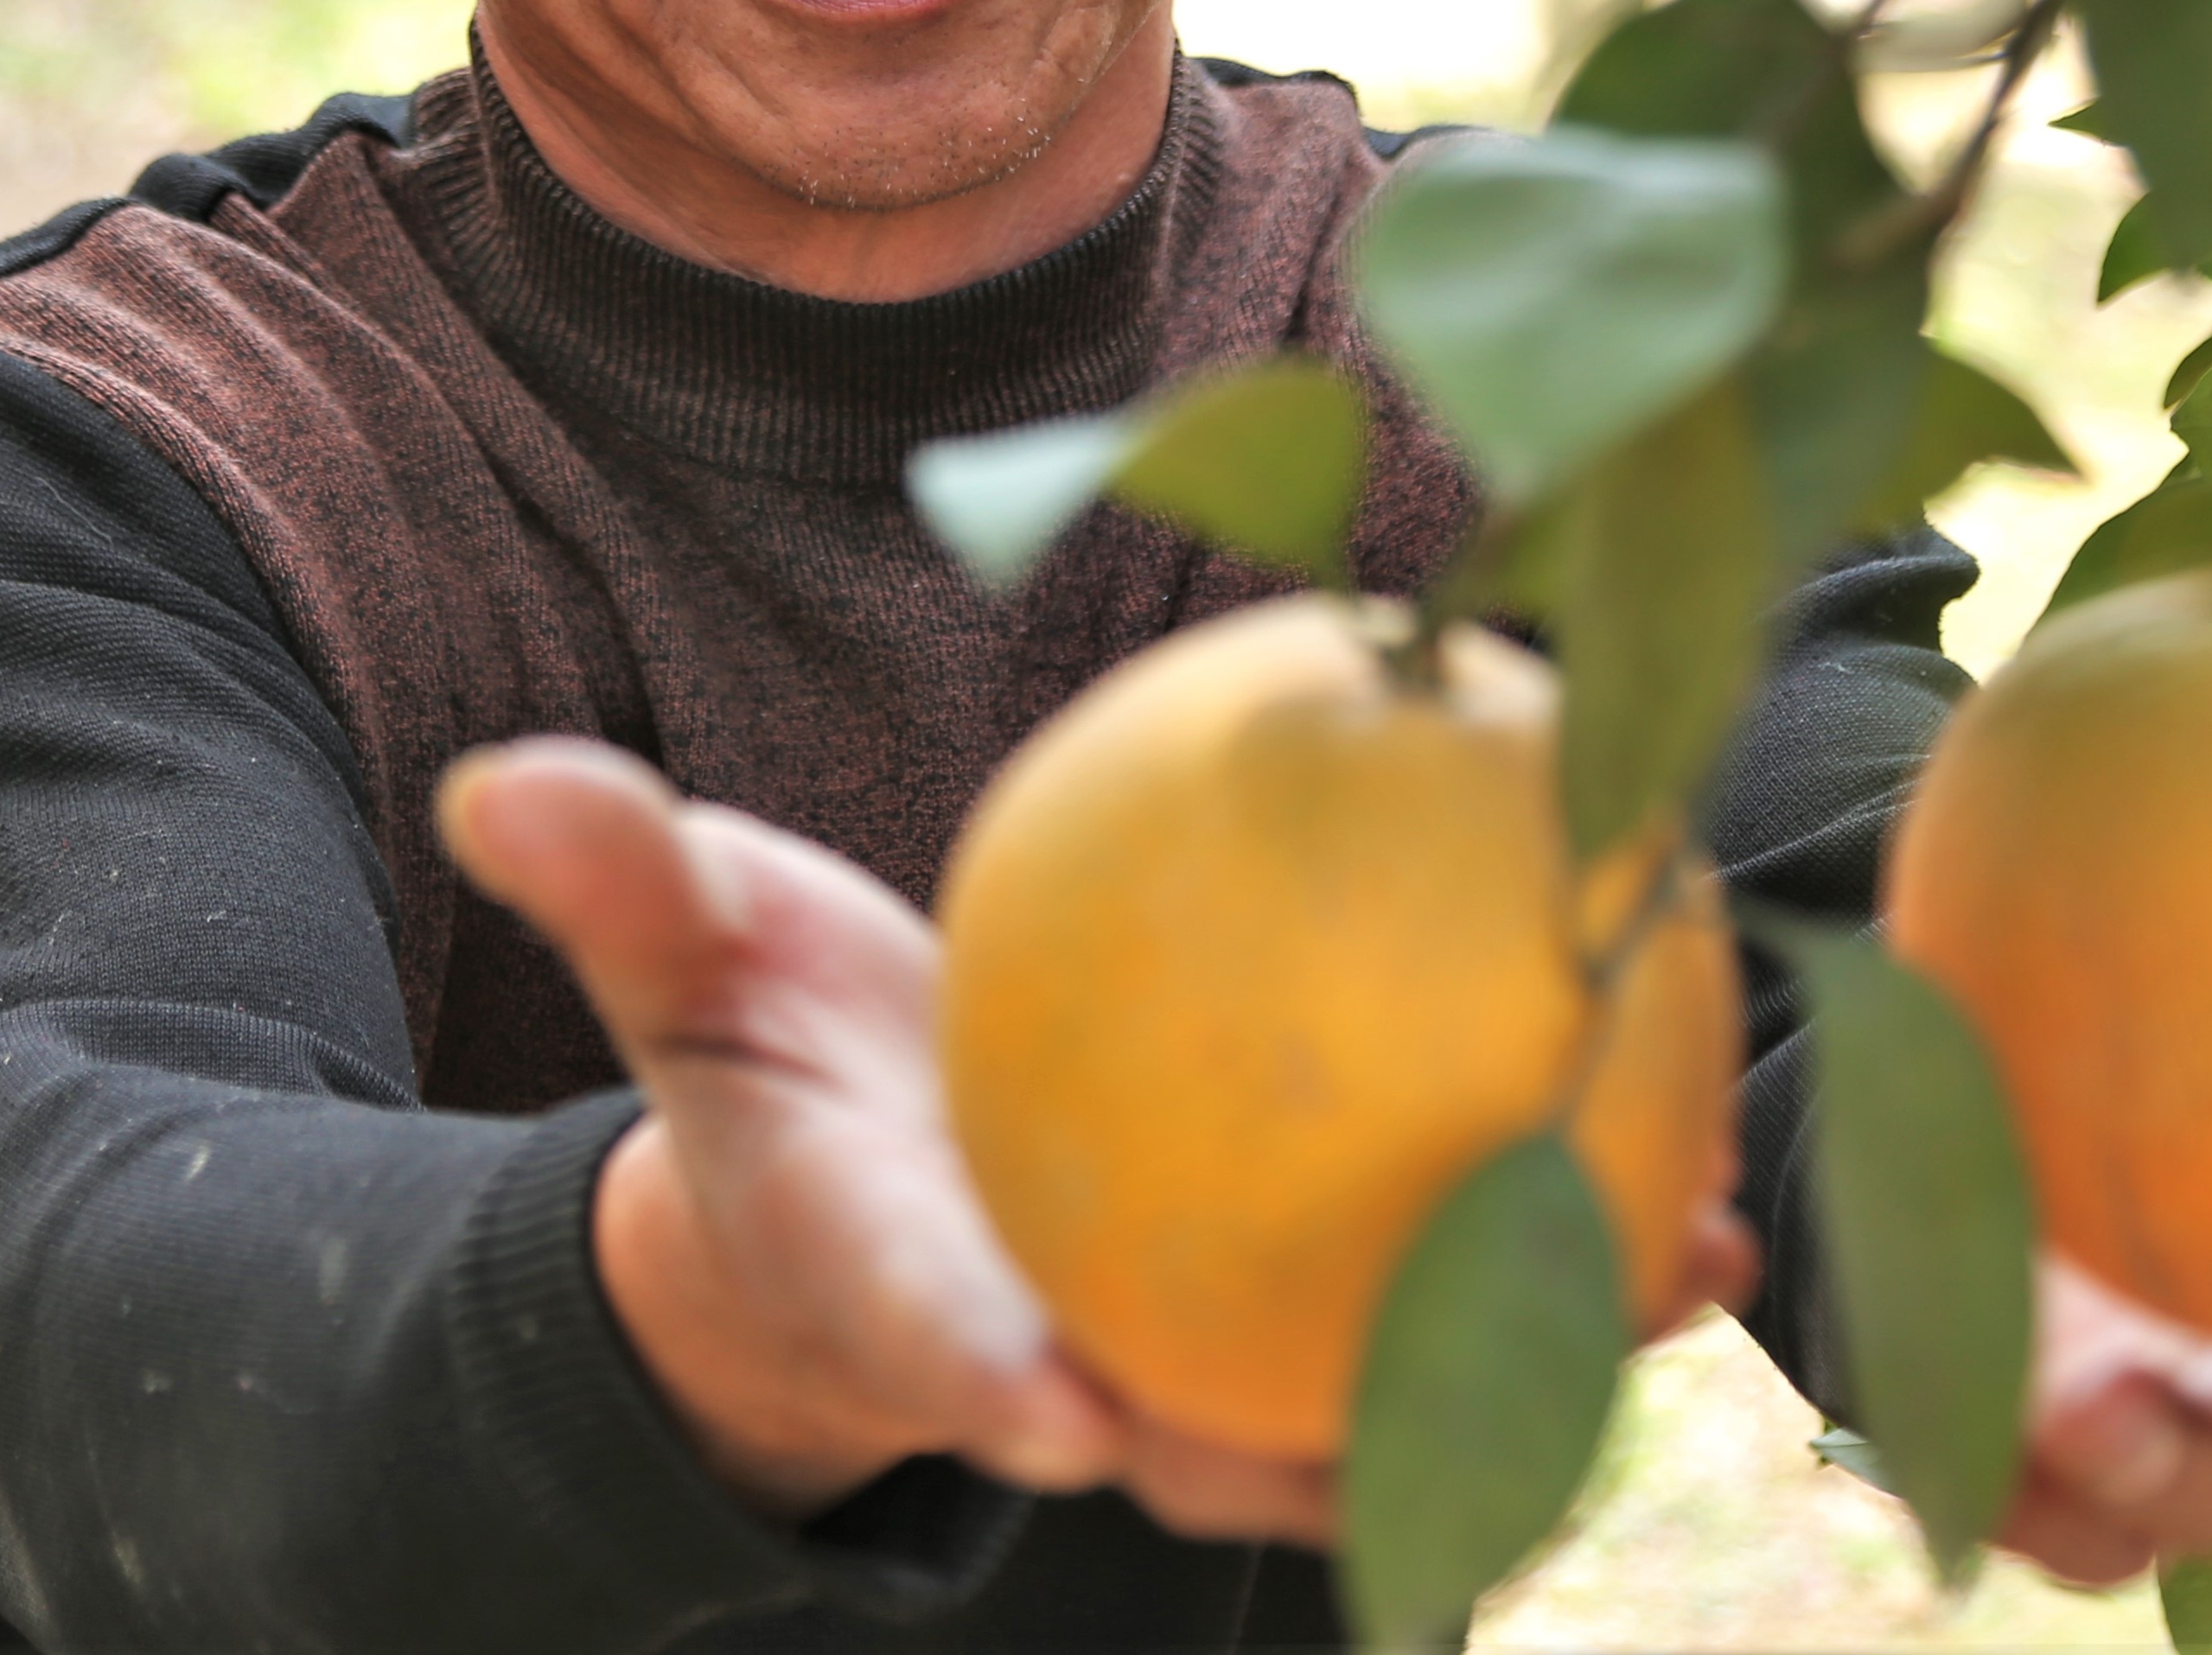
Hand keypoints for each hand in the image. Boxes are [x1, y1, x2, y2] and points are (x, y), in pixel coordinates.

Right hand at [440, 741, 1762, 1545]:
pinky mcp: (1283, 1309)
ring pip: (1368, 1391)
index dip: (989, 1381)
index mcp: (899, 1290)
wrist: (843, 1184)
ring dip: (1533, 1354)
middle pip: (1202, 1430)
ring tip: (1701, 1262)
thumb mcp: (677, 962)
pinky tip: (1712, 1172)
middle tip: (1497, 1388)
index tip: (1060, 1402)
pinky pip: (1435, 1290)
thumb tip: (499, 779)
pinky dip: (1564, 1250)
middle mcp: (1063, 1355)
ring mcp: (1187, 1351)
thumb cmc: (759, 1073)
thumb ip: (617, 881)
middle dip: (1345, 1432)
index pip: (934, 1342)